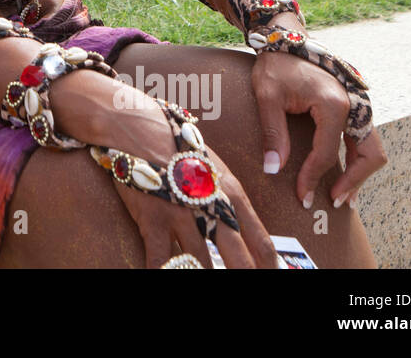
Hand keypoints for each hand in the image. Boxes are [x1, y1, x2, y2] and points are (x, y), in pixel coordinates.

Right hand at [104, 85, 277, 268]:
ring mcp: (182, 214)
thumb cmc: (174, 144)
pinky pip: (161, 260)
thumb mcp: (211, 166)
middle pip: (240, 260)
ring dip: (205, 275)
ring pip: (202, 264)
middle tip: (252, 286)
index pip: (262, 242)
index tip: (275, 277)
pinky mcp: (153, 218)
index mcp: (231, 193)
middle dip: (246, 275)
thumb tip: (238, 229)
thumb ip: (226, 198)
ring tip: (203, 278)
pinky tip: (165, 276)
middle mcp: (212, 206)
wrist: (135, 125)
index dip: (271, 267)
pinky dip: (163, 273)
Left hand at [252, 50, 387, 208]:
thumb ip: (272, 133)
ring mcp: (359, 106)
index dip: (314, 178)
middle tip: (335, 203)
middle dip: (354, 182)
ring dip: (362, 174)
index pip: (327, 153)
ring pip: (373, 148)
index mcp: (334, 104)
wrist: (285, 40)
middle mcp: (355, 106)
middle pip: (370, 155)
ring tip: (345, 197)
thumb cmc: (275, 66)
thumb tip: (273, 170)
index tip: (302, 196)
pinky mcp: (355, 107)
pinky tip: (346, 175)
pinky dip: (359, 158)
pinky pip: (365, 138)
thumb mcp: (267, 97)